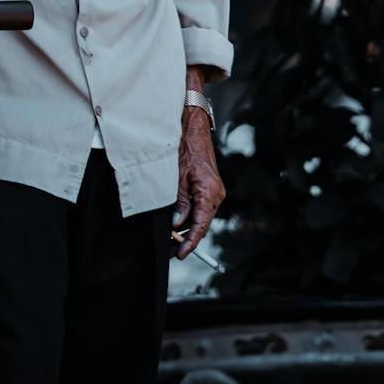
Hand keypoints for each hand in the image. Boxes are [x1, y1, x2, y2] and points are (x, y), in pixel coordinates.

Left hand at [172, 109, 224, 259]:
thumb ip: (178, 203)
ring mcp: (213, 192)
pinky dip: (188, 216)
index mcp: (209, 194)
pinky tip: (175, 221)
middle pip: (201, 225)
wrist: (192, 129)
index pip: (200, 226)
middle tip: (168, 248)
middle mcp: (215, 195)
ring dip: (185, 227)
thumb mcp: (176, 178)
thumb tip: (176, 224)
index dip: (190, 243)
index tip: (180, 254)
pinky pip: (199, 208)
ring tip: (168, 237)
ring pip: (199, 217)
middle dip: (185, 238)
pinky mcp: (208, 188)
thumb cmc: (184, 149)